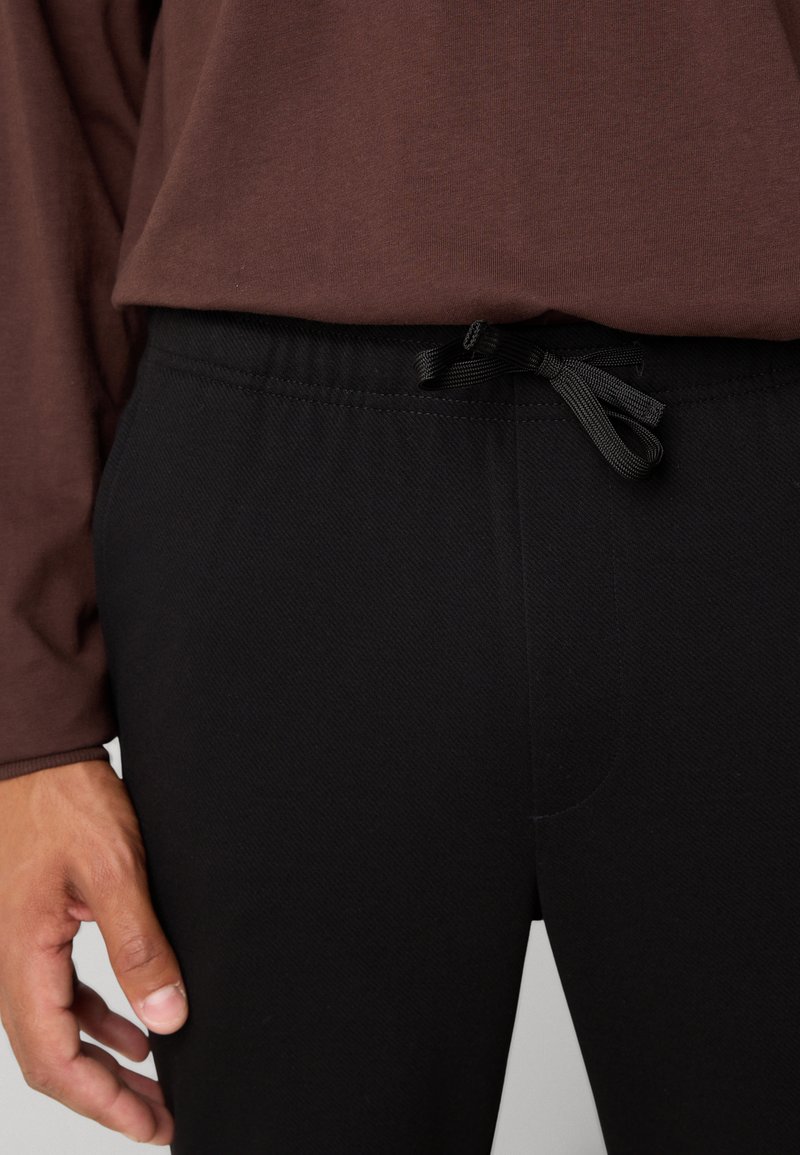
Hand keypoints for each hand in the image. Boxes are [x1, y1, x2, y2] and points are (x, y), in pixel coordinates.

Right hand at [0, 758, 187, 1144]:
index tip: (149, 1123)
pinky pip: (63, 992)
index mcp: (22, 955)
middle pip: (51, 1055)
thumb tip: (165, 1017)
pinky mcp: (41, 928)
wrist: (41, 756)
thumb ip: (137, 945)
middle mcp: (14, 959)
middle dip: (105, 1095)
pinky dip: (97, 1019)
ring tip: (152, 1088)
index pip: (52, 1057)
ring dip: (104, 1062)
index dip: (100, 1101)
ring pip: (58, 1027)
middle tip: (158, 1120)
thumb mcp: (113, 870)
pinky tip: (133, 1028)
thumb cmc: (66, 801)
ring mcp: (24, 945)